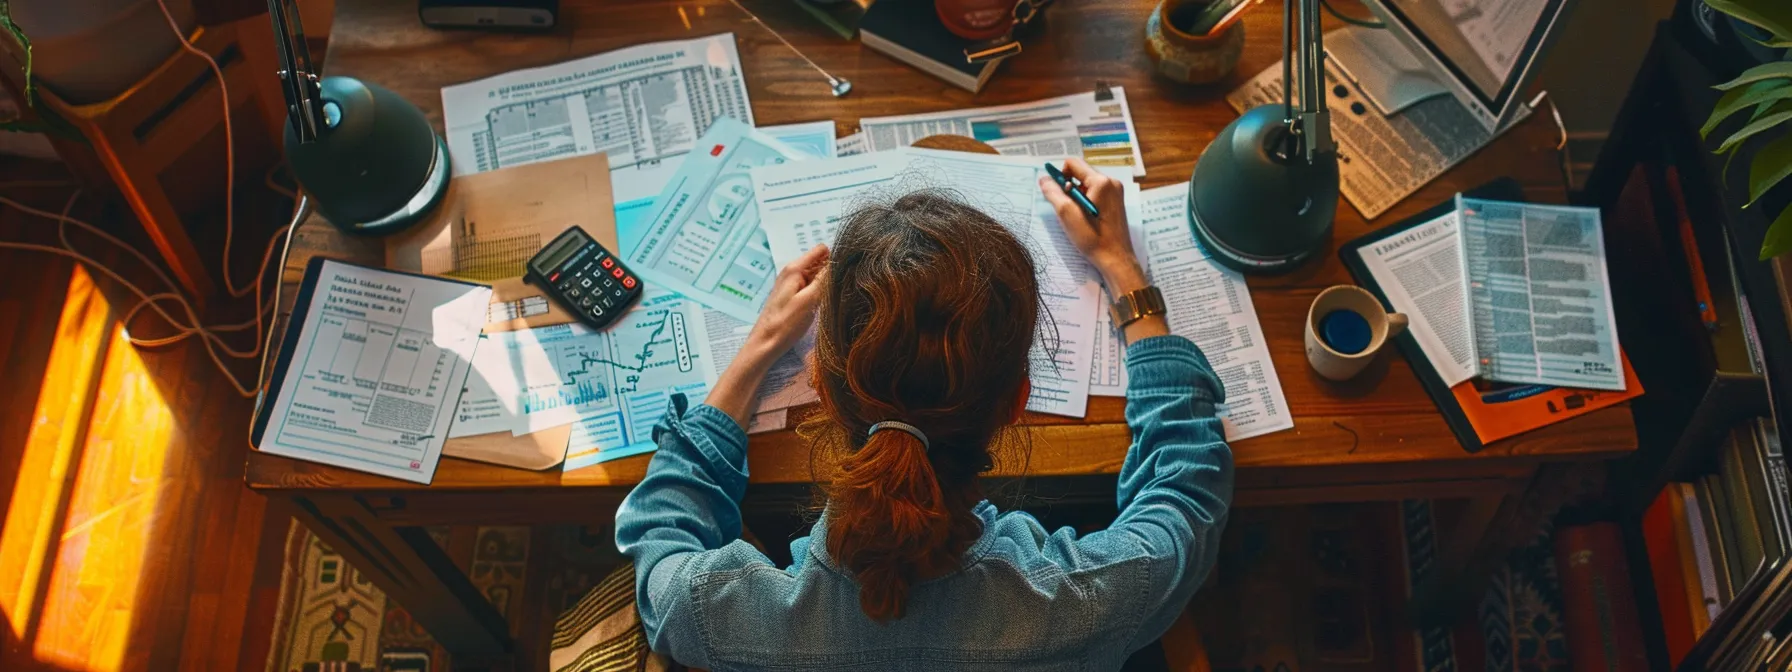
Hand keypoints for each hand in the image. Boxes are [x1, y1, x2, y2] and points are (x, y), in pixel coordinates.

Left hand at [745, 244, 829, 360]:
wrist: (765, 343)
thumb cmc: (786, 323)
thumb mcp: (809, 300)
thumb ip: (824, 279)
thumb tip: (838, 262)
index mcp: (795, 269)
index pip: (821, 250)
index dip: (834, 258)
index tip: (844, 272)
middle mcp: (792, 272)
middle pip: (819, 263)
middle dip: (831, 272)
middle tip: (839, 289)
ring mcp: (791, 284)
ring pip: (816, 276)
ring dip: (825, 284)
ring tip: (830, 298)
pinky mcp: (791, 295)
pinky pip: (810, 287)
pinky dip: (817, 292)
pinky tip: (821, 304)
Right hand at [1038, 158, 1140, 287]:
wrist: (1116, 259)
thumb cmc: (1092, 238)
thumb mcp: (1067, 215)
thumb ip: (1053, 193)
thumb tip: (1044, 179)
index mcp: (1101, 181)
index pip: (1073, 163)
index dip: (1060, 175)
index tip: (1057, 194)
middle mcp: (1111, 182)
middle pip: (1081, 172)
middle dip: (1069, 187)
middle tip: (1067, 208)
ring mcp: (1115, 191)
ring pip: (1087, 183)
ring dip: (1077, 195)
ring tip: (1077, 215)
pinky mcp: (1116, 201)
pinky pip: (1095, 192)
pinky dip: (1085, 200)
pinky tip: (1085, 217)